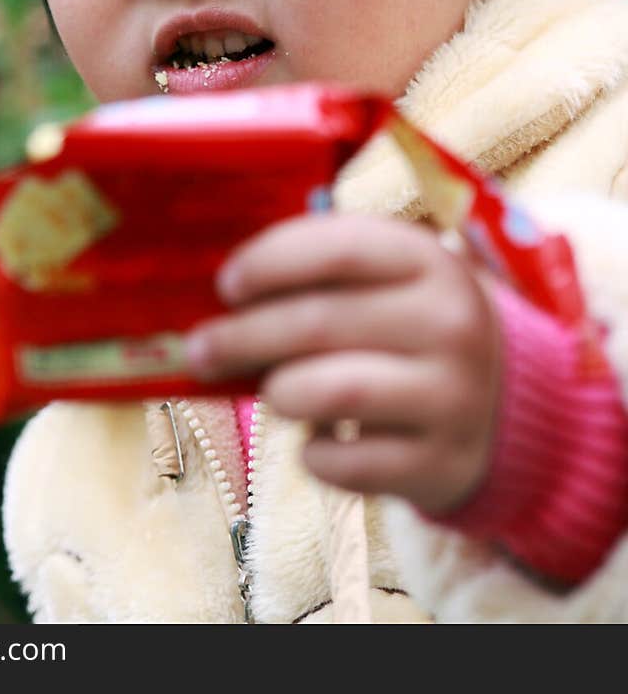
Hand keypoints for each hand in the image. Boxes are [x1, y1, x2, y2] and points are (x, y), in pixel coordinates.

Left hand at [185, 213, 502, 513]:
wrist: (510, 405)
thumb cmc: (413, 326)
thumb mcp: (391, 279)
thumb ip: (323, 273)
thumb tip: (220, 293)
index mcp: (427, 260)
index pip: (338, 247)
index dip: (270, 261)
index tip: (226, 284)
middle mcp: (448, 322)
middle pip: (321, 322)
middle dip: (243, 336)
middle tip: (199, 349)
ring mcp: (452, 396)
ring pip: (334, 391)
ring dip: (279, 391)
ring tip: (268, 392)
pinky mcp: (440, 463)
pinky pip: (348, 462)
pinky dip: (313, 454)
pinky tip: (313, 440)